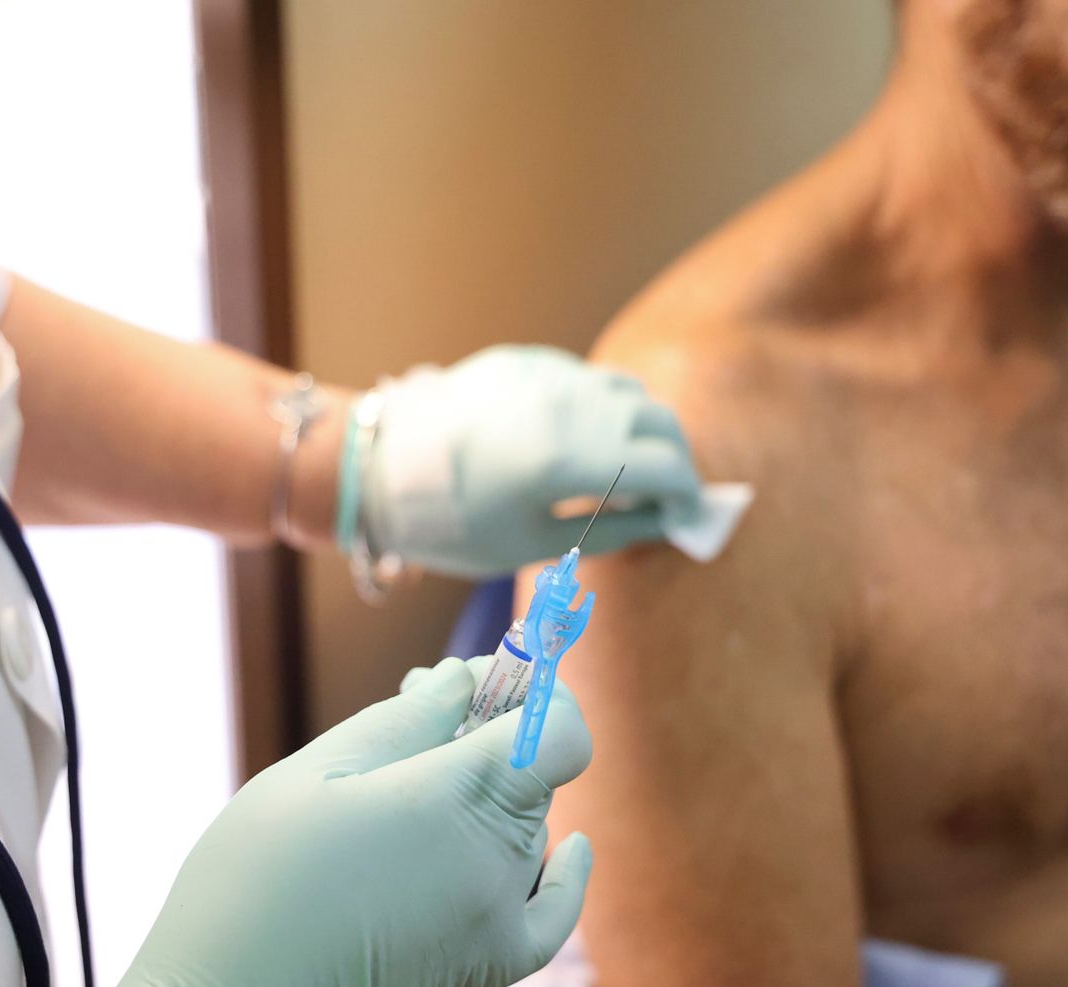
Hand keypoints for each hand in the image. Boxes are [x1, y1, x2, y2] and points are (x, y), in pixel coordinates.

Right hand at [49, 657, 592, 986]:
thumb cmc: (255, 884)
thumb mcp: (316, 774)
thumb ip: (402, 720)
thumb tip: (460, 679)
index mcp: (458, 800)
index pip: (558, 730)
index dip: (537, 692)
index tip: (494, 671)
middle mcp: (496, 862)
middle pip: (537, 773)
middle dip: (493, 726)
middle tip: (423, 702)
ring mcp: (496, 920)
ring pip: (531, 828)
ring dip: (500, 789)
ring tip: (421, 772)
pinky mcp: (483, 968)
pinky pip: (550, 912)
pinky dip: (564, 874)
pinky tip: (571, 846)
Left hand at [360, 344, 699, 577]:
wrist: (379, 471)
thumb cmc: (453, 522)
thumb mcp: (534, 543)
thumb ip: (612, 529)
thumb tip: (666, 522)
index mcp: (570, 458)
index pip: (664, 466)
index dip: (688, 493)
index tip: (688, 515)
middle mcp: (566, 405)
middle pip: (657, 419)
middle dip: (675, 457)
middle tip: (670, 492)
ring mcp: (545, 375)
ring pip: (626, 389)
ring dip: (642, 426)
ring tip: (630, 464)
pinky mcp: (523, 361)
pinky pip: (584, 378)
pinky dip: (602, 406)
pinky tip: (584, 436)